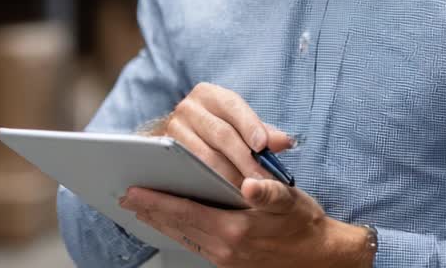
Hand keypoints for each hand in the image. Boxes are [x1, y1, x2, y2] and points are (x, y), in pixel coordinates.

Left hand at [119, 178, 370, 267]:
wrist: (321, 257)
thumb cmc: (303, 223)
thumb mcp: (290, 201)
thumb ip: (268, 192)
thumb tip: (251, 185)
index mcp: (235, 229)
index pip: (185, 212)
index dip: (157, 201)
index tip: (133, 191)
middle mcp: (225, 248)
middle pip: (177, 227)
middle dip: (149, 212)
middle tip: (124, 197)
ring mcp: (225, 259)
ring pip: (182, 238)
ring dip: (159, 224)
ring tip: (139, 210)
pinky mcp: (229, 263)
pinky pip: (194, 246)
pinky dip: (177, 233)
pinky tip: (171, 226)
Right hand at [145, 83, 291, 185]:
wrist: (183, 139)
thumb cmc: (220, 131)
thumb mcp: (242, 126)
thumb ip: (264, 133)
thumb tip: (285, 141)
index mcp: (210, 95)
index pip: (233, 106)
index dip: (249, 125)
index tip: (262, 146)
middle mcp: (188, 108)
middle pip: (220, 133)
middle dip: (244, 158)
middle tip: (262, 180)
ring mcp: (173, 130)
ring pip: (203, 156)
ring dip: (227, 175)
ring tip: (248, 192)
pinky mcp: (164, 153)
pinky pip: (187, 170)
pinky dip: (208, 182)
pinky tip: (224, 195)